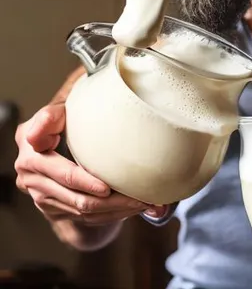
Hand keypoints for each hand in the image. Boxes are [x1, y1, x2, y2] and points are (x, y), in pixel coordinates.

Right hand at [15, 103, 165, 224]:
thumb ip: (52, 115)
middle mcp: (30, 175)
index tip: (106, 187)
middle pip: (76, 195)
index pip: (59, 171)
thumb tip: (44, 124)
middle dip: (110, 200)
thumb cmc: (66, 120)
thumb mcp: (60, 111)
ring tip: (143, 203)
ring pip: (83, 210)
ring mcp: (41, 196)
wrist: (55, 141)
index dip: (83, 180)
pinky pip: (85, 218)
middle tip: (138, 198)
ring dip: (116, 209)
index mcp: (31, 150)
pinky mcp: (54, 209)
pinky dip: (111, 214)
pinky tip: (131, 208)